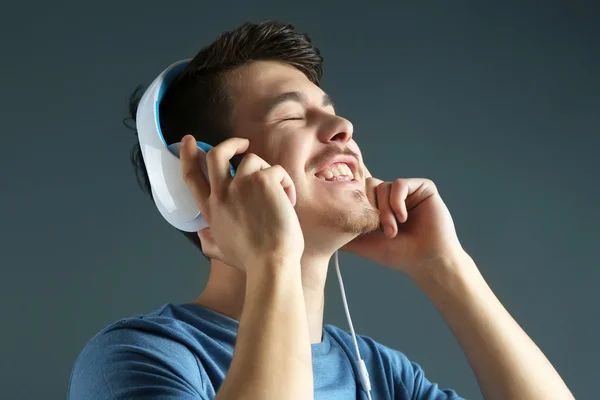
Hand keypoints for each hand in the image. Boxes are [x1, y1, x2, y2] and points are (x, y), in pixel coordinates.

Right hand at [180, 135, 303, 270]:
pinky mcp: (262, 180)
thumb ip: (210, 242)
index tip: (190, 141)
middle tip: (243, 144)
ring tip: (280, 195)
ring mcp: (240, 185)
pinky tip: (289, 203)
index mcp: (211, 210)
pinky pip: (276, 170)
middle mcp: (221, 195)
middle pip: (216, 155)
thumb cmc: (253, 262)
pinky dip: (286, 184)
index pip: (191, 176)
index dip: (188, 155)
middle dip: (229, 144)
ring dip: (268, 172)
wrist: (271, 264)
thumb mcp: (222, 252)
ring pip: (252, 159)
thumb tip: (201, 235)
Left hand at [341, 173, 462, 276]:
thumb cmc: (399, 255)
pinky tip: (402, 218)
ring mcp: (408, 191)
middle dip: (371, 207)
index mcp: (379, 205)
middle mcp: (392, 196)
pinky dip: (397, 201)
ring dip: (385, 210)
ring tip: (392, 230)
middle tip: (379, 229)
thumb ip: (346, 236)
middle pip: (368, 185)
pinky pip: (401, 183)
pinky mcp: (423, 188)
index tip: (357, 215)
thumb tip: (321, 233)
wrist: (427, 261)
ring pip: (383, 186)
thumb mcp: (365, 245)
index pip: (360, 190)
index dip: (357, 199)